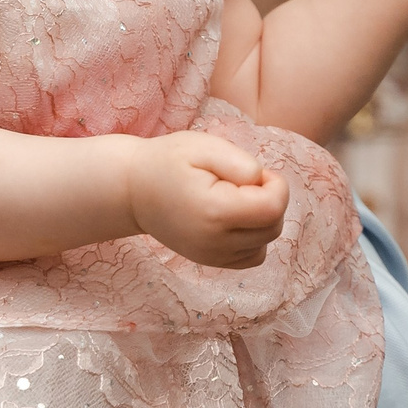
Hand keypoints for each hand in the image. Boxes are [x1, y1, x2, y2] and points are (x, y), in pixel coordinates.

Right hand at [123, 130, 289, 268]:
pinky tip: (235, 218)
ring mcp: (212, 256)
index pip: (273, 207)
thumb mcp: (202, 146)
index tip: (256, 171)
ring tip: (236, 198)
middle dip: (271, 200)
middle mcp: (215, 242)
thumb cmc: (166, 162)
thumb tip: (261, 181)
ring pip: (266, 242)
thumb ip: (239, 161)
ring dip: (262, 219)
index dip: (276, 185)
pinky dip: (254, 238)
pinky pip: (252, 256)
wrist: (131, 190)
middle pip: (273, 227)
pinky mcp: (211, 262)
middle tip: (244, 181)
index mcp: (215, 212)